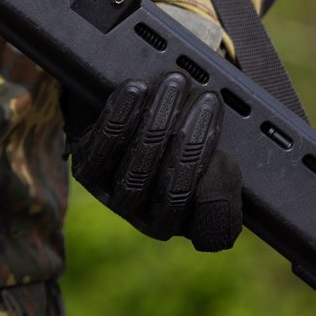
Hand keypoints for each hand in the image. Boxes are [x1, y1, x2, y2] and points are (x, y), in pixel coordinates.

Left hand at [70, 71, 243, 251]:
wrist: (132, 116)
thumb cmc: (182, 135)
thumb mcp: (214, 151)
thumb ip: (225, 169)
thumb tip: (224, 165)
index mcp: (190, 221)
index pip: (212, 230)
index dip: (221, 203)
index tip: (228, 159)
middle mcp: (150, 218)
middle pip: (174, 192)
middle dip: (192, 141)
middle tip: (207, 100)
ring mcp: (115, 198)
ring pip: (140, 166)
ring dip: (160, 121)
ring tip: (175, 85)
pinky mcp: (88, 170)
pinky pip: (104, 145)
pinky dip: (122, 114)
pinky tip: (136, 89)